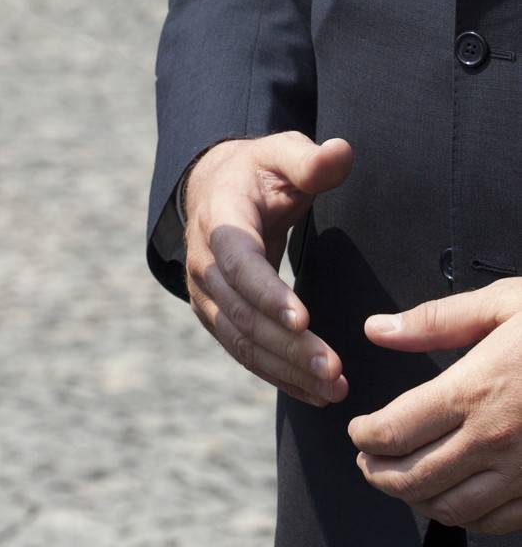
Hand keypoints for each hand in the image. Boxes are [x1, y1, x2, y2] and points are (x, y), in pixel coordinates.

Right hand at [183, 131, 353, 406]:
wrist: (215, 191)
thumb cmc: (258, 172)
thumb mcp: (281, 153)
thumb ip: (310, 159)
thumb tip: (341, 152)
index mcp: (220, 220)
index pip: (239, 263)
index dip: (267, 293)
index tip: (302, 319)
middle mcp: (205, 264)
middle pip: (243, 314)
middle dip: (287, 346)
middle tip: (333, 370)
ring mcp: (207, 296)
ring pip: (242, 342)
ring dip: (286, 370)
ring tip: (333, 390)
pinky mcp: (217, 317)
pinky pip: (245, 354)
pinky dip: (278, 376)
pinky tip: (314, 394)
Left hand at [350, 281, 521, 533]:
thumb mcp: (503, 305)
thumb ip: (435, 320)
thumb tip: (377, 328)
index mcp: (475, 390)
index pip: (395, 430)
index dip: (365, 438)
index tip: (356, 433)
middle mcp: (495, 440)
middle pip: (415, 478)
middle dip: (380, 475)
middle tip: (367, 465)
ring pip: (452, 509)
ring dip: (416, 501)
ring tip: (400, 484)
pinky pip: (497, 523)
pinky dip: (465, 519)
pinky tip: (454, 502)